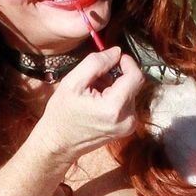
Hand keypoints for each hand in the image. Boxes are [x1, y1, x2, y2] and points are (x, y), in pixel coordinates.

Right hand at [28, 46, 145, 173]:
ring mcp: (129, 126)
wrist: (59, 144)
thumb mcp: (73, 82)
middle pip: (134, 83)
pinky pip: (127, 103)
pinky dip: (115, 97)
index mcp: (114, 108)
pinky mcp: (127, 128)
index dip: (126, 62)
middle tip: (95, 80)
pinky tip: (99, 102)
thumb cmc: (62, 114)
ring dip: (115, 86)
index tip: (114, 58)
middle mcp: (127, 119)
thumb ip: (96, 62)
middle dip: (117, 75)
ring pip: (130, 92)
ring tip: (94, 93)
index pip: (136, 76)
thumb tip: (116, 52)